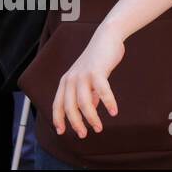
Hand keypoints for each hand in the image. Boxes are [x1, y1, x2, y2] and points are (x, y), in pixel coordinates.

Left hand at [53, 24, 123, 138]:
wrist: (107, 37)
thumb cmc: (99, 58)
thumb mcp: (89, 77)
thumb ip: (88, 92)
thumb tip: (91, 109)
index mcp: (65, 81)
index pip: (58, 105)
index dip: (58, 119)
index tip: (62, 132)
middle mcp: (70, 79)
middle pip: (70, 108)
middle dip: (77, 124)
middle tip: (84, 134)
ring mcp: (83, 75)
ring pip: (84, 103)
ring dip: (91, 118)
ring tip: (99, 128)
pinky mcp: (97, 72)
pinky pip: (102, 91)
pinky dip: (108, 103)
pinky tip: (114, 112)